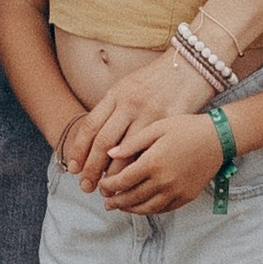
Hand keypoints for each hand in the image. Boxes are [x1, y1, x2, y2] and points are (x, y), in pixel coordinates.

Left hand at [69, 47, 206, 190]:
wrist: (189, 71)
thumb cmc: (155, 82)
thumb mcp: (127, 88)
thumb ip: (109, 112)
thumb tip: (93, 144)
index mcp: (119, 94)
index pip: (92, 127)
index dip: (79, 150)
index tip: (73, 168)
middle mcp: (133, 106)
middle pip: (106, 144)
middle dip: (93, 169)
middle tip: (86, 186)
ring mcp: (152, 117)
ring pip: (128, 156)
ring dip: (115, 177)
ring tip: (107, 192)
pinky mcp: (170, 128)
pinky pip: (151, 156)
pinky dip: (139, 174)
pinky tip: (133, 186)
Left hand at [95, 111, 228, 217]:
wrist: (218, 139)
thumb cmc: (186, 128)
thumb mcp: (157, 127)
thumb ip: (133, 142)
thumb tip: (111, 153)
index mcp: (153, 162)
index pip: (123, 181)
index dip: (109, 186)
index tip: (102, 185)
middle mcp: (164, 181)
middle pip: (132, 197)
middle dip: (116, 201)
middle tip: (106, 201)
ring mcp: (176, 191)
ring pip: (147, 208)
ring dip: (130, 209)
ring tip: (120, 207)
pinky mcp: (186, 196)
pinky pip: (164, 209)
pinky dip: (149, 210)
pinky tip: (142, 206)